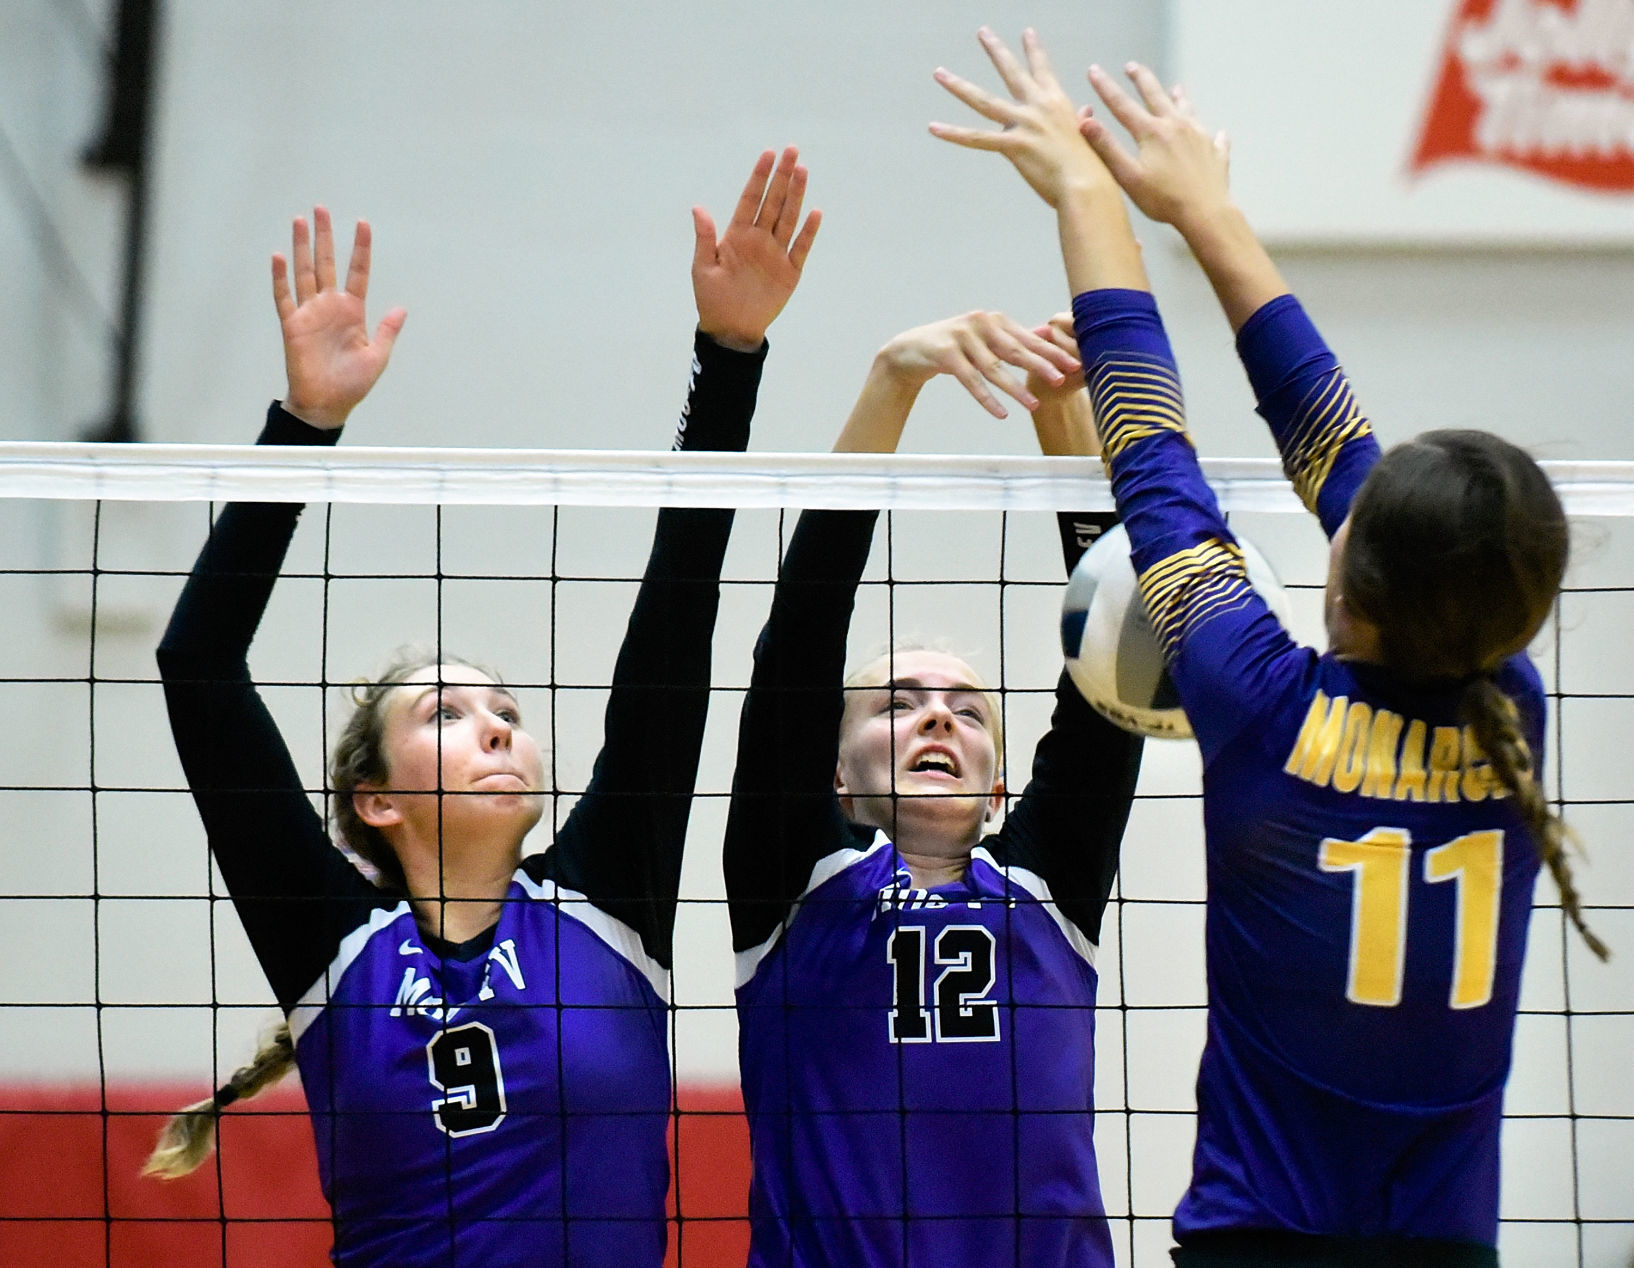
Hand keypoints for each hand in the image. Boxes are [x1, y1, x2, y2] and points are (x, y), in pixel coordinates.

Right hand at [272, 207, 405, 429]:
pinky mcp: (292, 324)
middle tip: (321, 209)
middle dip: (325, 236)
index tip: (362, 223)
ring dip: (301, 247)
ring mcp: (310, 313)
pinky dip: (280, 277)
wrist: (326, 403)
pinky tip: (278, 256)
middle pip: (327, 263)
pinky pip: (284, 296)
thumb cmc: (352, 384)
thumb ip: (386, 331)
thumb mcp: (377, 357)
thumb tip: (402, 308)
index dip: (360, 248)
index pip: (357, 272)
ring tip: (300, 221)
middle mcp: (330, 306)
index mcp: (353, 311)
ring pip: (305, 272)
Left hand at [692, 147, 821, 350]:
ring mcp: (776, 253)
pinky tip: (815, 212)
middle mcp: (759, 239)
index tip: (768, 154)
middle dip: (783, 176)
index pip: (751, 198)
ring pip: (789, 217)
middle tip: (793, 151)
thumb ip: (705, 237)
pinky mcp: (790, 271)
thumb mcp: (703, 268)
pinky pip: (801, 247)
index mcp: (737, 235)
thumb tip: (698, 207)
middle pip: (773, 201)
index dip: (759, 176)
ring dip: (796, 195)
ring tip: (803, 170)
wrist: (731, 329)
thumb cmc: (712, 299)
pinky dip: (809, 231)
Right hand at [878, 310, 1078, 419]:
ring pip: (994, 368)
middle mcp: (980, 323)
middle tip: (1061, 380)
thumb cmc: (953, 346)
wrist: (910, 350)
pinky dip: (987, 398)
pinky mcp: (946, 354)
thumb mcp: (984, 338)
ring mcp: (962, 337)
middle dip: (1041, 366)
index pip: (1028, 338)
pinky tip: (1001, 413)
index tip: (1074, 364)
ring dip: (1015, 388)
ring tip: (1033, 405)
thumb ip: (1013, 337)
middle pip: (1015, 350)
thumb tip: (1046, 332)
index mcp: (994, 320)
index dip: (1052, 352)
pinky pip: (970, 380)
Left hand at [929, 27, 1112, 208]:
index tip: (1026, 33)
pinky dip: (953, 133)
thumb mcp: (1088, 136)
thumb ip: (1082, 120)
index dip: (1034, 51)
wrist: (1087, 185)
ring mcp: (1024, 124)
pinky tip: (934, 127)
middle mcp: (1039, 107)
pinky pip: (976, 138)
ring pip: (983, 100)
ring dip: (959, 85)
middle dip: (996, 50)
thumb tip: (1087, 111)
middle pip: (1011, 72)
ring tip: (939, 72)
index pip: (1042, 70)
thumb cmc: (1090, 167)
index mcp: (1057, 103)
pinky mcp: (1013, 146)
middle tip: (982, 32)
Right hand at [1081, 63, 1230, 228]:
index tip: (1094, 70)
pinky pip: (1215, 138)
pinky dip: (1213, 134)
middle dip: (1142, 79)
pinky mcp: (1216, 152)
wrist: (1205, 212)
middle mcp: (1176, 126)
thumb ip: (1106, 148)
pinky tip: (1217, 133)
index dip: (1105, 87)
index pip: (1122, 104)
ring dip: (1179, 97)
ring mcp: (1199, 136)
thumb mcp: (1127, 176)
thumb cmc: (1162, 199)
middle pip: (1156, 95)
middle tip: (1132, 66)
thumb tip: (1085, 121)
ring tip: (1176, 87)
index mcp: (1151, 132)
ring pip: (1187, 109)